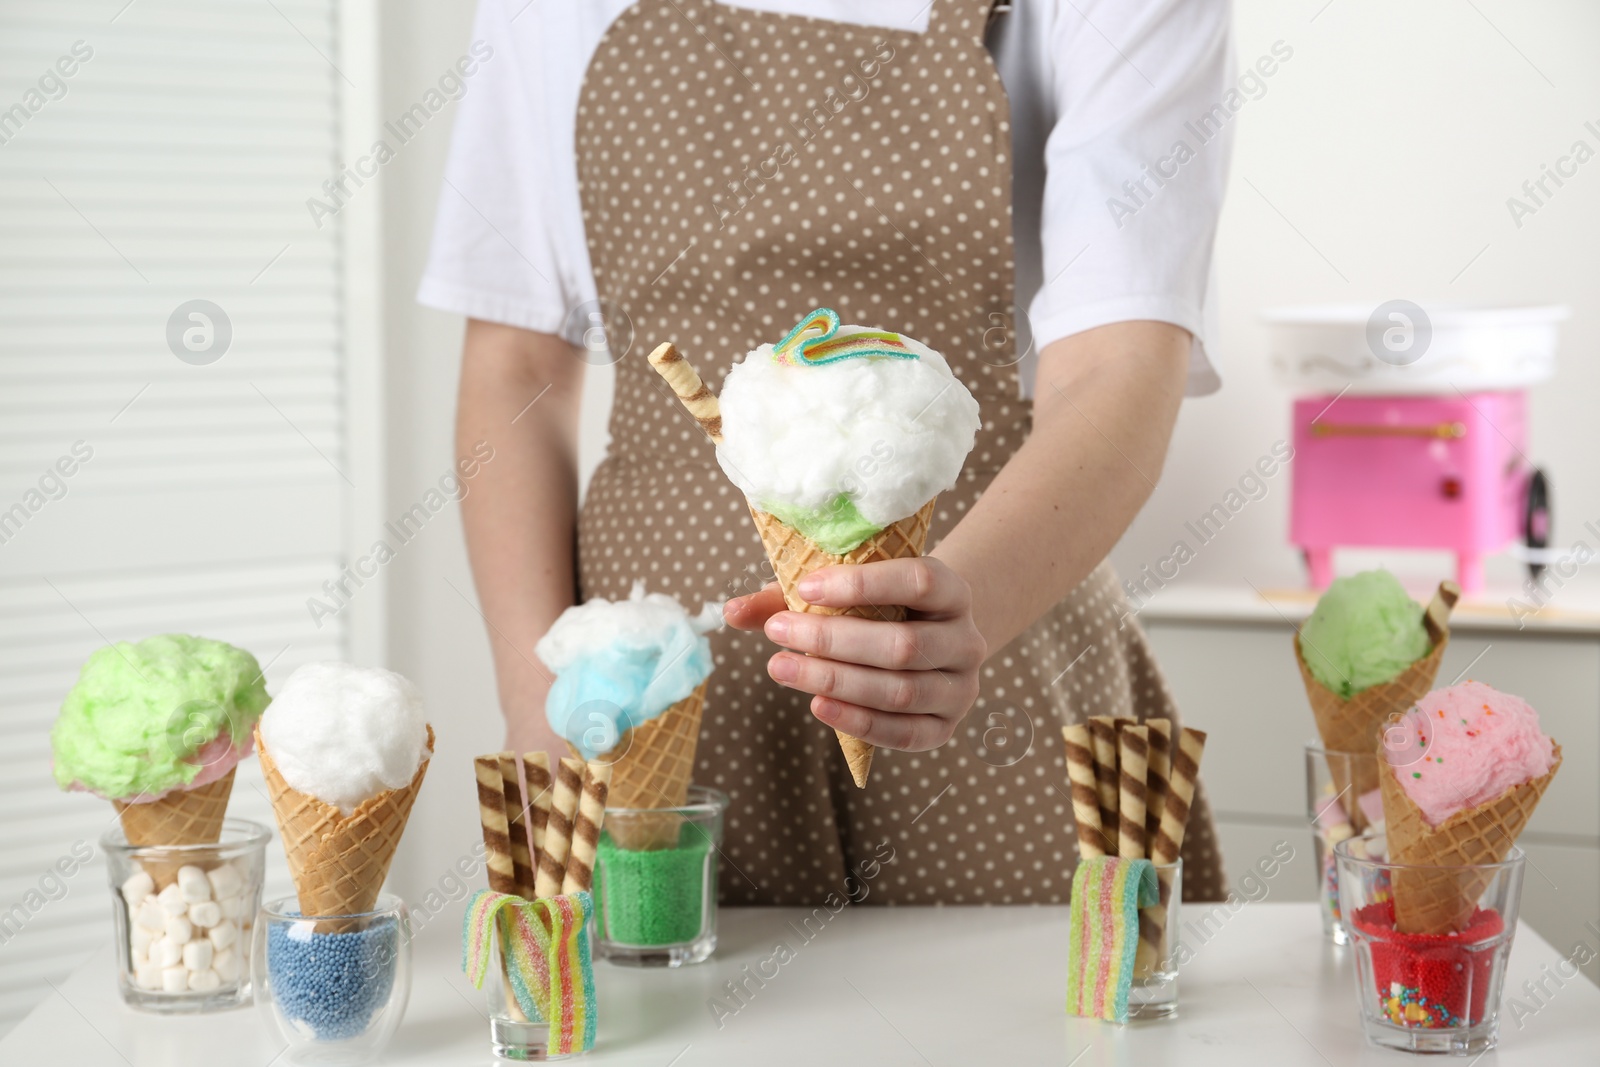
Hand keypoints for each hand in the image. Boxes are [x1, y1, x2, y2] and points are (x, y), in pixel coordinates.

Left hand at [723, 558, 986, 750]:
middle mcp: (967, 640)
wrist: (933, 639)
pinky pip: (904, 733)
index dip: (862, 584)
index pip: (918, 581)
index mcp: (952, 591)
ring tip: (781, 667)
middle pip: (903, 645)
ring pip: (900, 690)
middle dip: (834, 640)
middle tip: (778, 631)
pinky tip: (817, 704)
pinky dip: (858, 721)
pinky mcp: (946, 728)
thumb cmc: (883, 610)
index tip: (804, 584)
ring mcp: (961, 688)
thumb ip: (792, 596)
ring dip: (836, 681)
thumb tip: (731, 611)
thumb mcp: (848, 591)